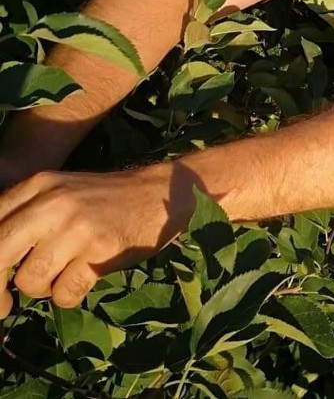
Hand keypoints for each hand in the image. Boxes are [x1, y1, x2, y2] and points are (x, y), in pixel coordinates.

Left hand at [0, 166, 180, 316]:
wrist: (161, 192)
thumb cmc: (105, 199)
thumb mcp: (59, 192)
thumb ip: (23, 216)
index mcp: (38, 185)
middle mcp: (53, 202)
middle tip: (4, 305)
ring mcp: (77, 225)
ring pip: (29, 281)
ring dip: (44, 288)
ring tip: (64, 272)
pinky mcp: (101, 249)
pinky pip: (63, 294)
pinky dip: (70, 295)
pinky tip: (85, 277)